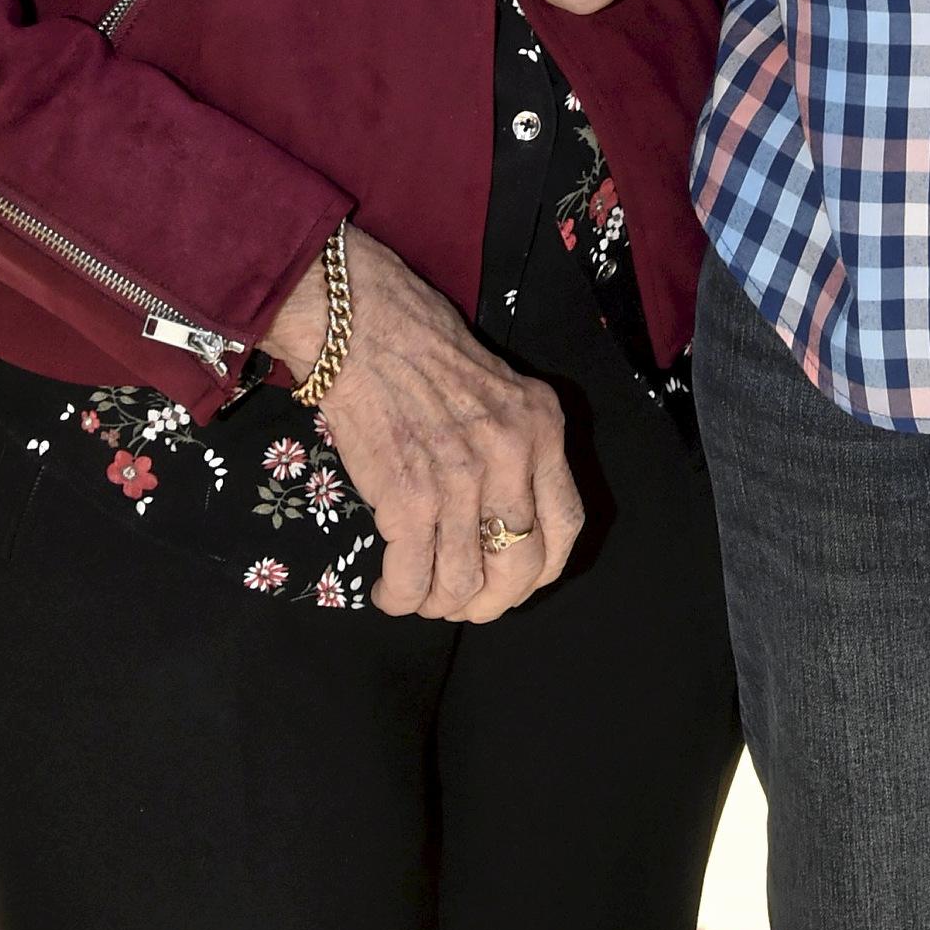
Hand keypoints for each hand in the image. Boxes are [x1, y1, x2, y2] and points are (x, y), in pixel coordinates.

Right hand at [263, 227, 580, 622]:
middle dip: (490, 602)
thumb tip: (503, 524)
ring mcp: (463, 479)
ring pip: (465, 584)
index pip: (566, 526)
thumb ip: (513, 451)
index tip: (512, 583)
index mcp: (541, 428)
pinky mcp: (411, 498)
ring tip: (418, 593)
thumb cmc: (422, 350)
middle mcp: (513, 456)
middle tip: (460, 602)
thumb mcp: (498, 392)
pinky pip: (414, 578)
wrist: (363, 325)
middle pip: (521, 568)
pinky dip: (400, 596)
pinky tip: (389, 588)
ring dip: (439, 603)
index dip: (540, 570)